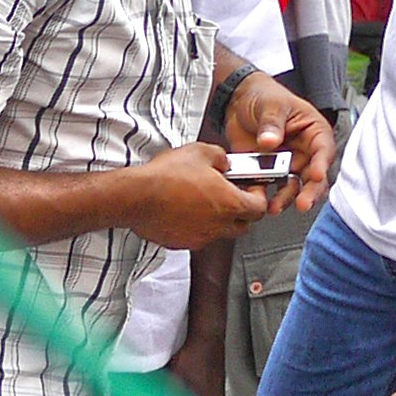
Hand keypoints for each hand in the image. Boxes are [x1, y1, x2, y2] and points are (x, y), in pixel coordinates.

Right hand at [118, 139, 274, 251]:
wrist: (136, 196)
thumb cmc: (166, 176)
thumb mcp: (201, 152)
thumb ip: (221, 158)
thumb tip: (224, 163)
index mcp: (230, 203)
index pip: (260, 208)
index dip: (259, 196)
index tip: (252, 188)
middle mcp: (218, 225)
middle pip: (243, 225)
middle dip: (243, 212)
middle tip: (233, 196)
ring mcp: (200, 237)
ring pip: (220, 232)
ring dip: (218, 219)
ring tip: (204, 201)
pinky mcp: (182, 243)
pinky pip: (197, 236)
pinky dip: (197, 226)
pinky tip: (185, 210)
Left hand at [227, 74, 332, 213]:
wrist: (238, 101)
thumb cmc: (264, 97)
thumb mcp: (271, 104)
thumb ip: (272, 123)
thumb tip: (270, 141)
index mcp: (313, 132)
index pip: (323, 150)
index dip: (322, 165)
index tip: (317, 176)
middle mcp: (304, 151)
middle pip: (313, 176)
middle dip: (309, 191)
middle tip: (303, 203)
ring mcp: (286, 164)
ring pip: (293, 187)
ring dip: (286, 199)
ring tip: (275, 207)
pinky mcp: (267, 172)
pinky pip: (268, 188)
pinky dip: (265, 197)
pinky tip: (259, 202)